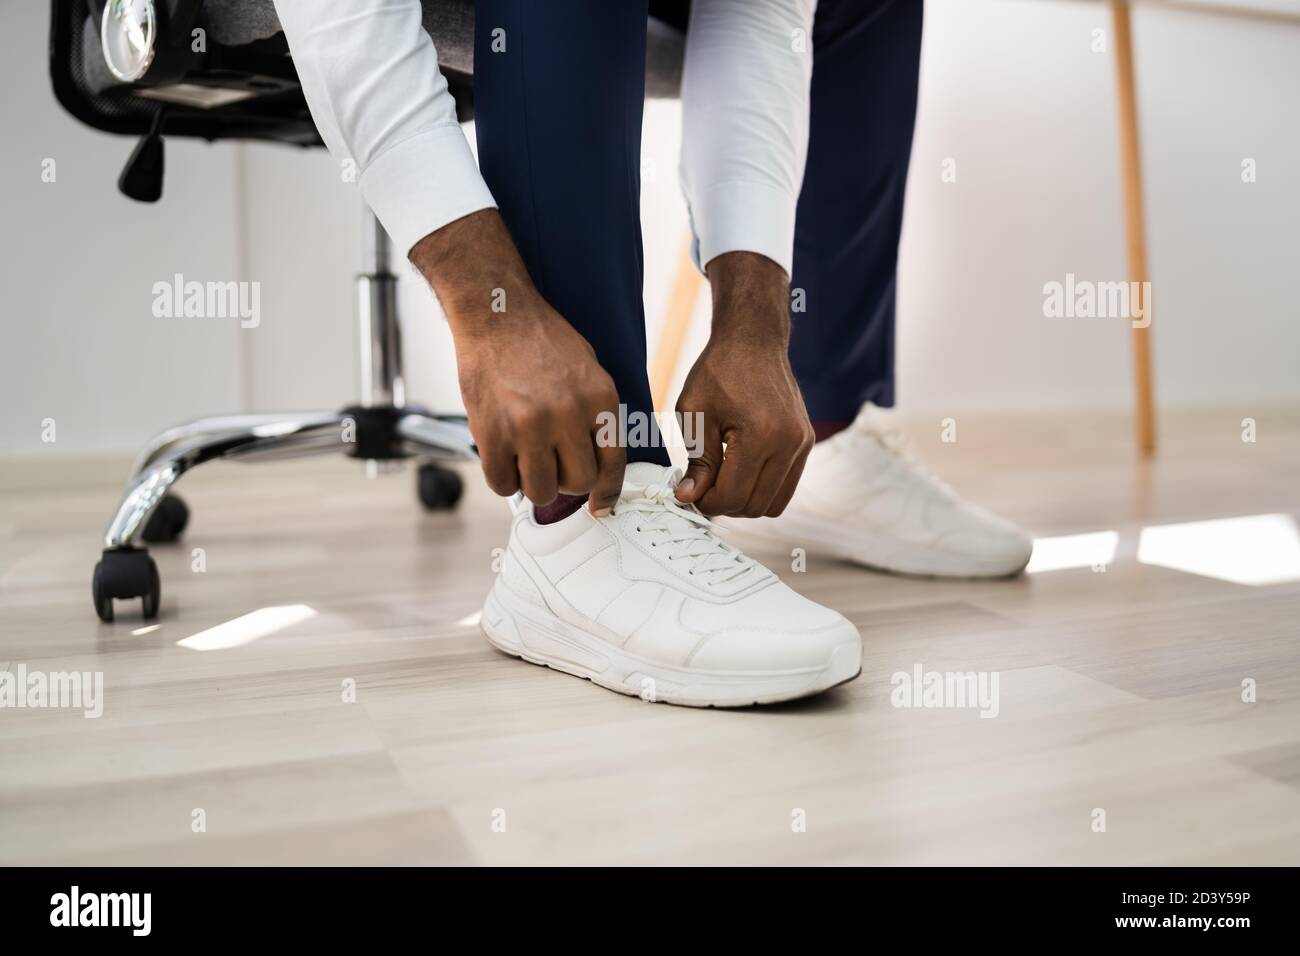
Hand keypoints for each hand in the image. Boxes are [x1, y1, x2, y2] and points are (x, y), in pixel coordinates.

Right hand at [411, 211, 625, 512]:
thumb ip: (596, 415)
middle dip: (566, 482)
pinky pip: (502, 483)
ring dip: (534, 483)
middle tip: (552, 467)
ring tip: (525, 460)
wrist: (496, 314)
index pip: (613, 463)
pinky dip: (503, 479)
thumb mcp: (589, 370)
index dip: (608, 492)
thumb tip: (599, 463)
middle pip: (577, 483)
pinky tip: (502, 458)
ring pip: (541, 490)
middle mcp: (568, 414)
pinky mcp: (493, 432)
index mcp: (599, 398)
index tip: (602, 506)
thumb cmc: (541, 340)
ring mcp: (529, 425)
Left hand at [673, 252, 813, 517]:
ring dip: (744, 502)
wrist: (754, 340)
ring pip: (773, 504)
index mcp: (761, 435)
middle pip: (754, 505)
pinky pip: (785, 487)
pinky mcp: (806, 443)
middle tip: (702, 486)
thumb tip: (688, 497)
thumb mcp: (695, 412)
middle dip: (724, 504)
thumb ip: (696, 459)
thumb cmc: (719, 371)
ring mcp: (802, 444)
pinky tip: (739, 472)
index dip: (706, 503)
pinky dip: (761, 490)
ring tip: (721, 480)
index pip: (733, 496)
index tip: (688, 491)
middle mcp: (789, 443)